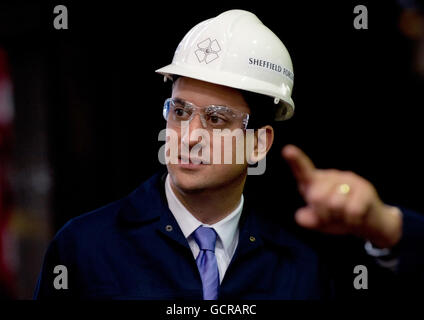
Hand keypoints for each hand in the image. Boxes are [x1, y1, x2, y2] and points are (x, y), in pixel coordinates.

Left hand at [282, 144, 402, 247]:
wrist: (369, 223)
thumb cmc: (339, 218)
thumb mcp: (320, 222)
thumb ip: (308, 220)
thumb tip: (301, 217)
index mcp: (316, 182)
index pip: (303, 171)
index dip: (295, 161)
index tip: (287, 150)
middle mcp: (331, 177)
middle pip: (316, 197)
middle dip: (323, 214)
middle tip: (333, 215)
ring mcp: (348, 180)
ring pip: (335, 205)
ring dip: (339, 218)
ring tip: (345, 214)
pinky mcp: (365, 189)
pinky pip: (352, 211)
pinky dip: (352, 221)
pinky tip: (356, 217)